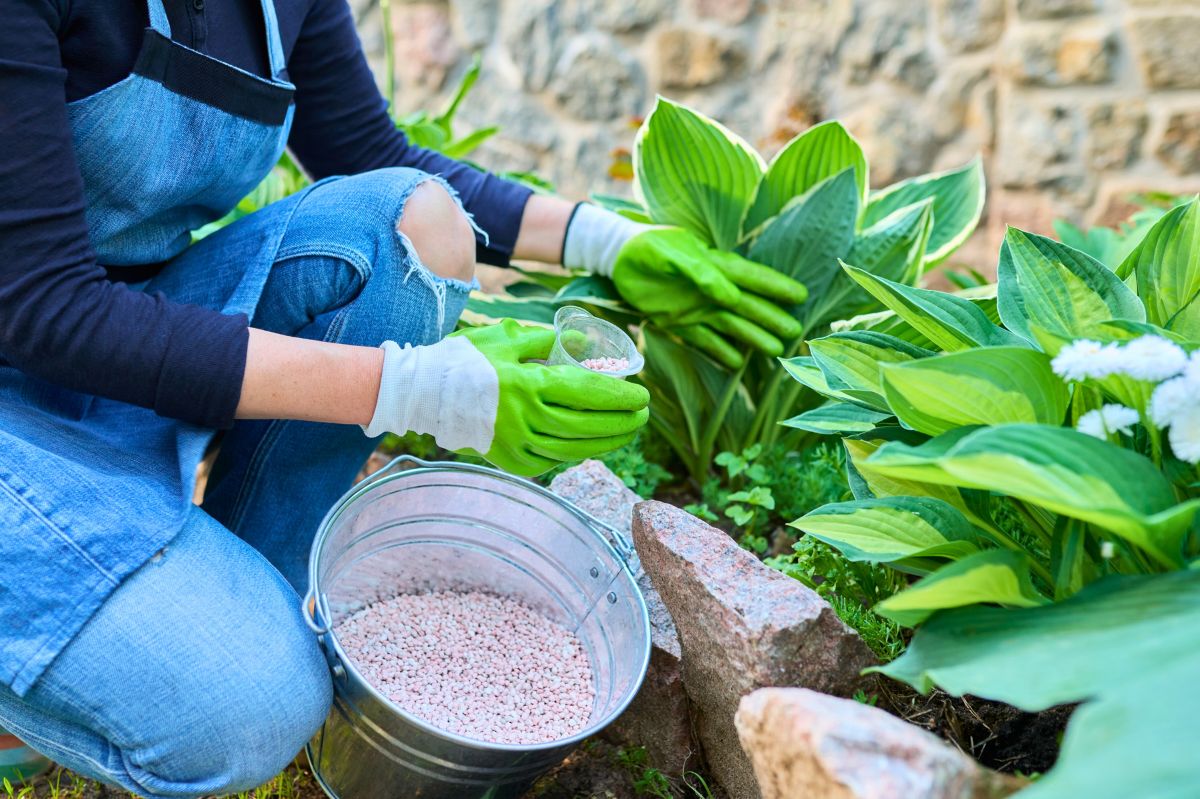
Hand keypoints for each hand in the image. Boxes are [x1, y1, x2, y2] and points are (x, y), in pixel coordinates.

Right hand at [363, 320, 649, 475]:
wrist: (421, 394)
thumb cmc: (465, 360)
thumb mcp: (508, 338)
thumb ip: (547, 341)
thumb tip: (583, 343)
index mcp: (530, 385)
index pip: (589, 393)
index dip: (620, 397)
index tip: (642, 396)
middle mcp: (527, 419)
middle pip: (589, 426)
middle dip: (622, 422)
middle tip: (642, 416)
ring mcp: (518, 445)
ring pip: (575, 449)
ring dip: (606, 442)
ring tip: (626, 433)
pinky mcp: (510, 461)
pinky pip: (553, 461)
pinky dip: (576, 453)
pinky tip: (591, 445)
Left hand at [612, 227, 807, 368]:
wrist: (617, 259)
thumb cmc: (647, 247)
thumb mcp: (671, 254)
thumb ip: (700, 273)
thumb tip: (729, 296)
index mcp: (714, 266)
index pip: (751, 277)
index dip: (775, 286)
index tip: (800, 296)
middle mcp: (711, 289)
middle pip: (747, 306)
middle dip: (770, 317)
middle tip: (795, 333)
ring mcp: (697, 307)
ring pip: (730, 325)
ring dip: (752, 338)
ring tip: (775, 351)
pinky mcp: (679, 322)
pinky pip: (704, 340)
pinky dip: (720, 351)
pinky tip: (737, 364)